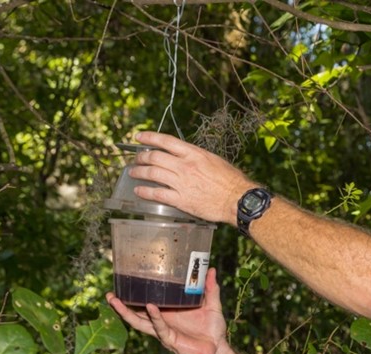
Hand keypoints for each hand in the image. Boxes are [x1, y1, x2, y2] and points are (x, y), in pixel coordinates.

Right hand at [106, 268, 227, 353]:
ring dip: (126, 312)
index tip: (126, 282)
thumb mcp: (213, 305)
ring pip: (140, 322)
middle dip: (121, 305)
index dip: (137, 295)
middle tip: (109, 293)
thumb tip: (212, 269)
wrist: (218, 351)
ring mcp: (164, 331)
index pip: (148, 302)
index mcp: (169, 313)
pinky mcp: (170, 339)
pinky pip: (159, 327)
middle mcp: (162, 321)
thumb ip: (211, 288)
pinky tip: (150, 307)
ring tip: (114, 300)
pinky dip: (154, 317)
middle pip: (136, 313)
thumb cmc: (213, 331)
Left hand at [128, 131, 255, 224]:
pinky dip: (145, 191)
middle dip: (141, 157)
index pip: (166, 141)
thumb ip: (198, 158)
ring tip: (133, 172)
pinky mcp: (181, 199)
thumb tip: (187, 157)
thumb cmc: (231, 181)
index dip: (150, 137)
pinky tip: (139, 191)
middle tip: (136, 159)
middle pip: (155, 157)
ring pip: (152, 174)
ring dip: (139, 172)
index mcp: (194, 153)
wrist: (237, 199)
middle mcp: (185, 166)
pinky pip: (157, 194)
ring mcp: (181, 182)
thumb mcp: (215, 160)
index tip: (140, 137)